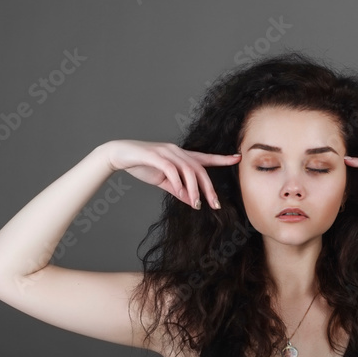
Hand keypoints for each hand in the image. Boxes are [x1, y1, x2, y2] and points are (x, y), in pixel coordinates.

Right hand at [100, 140, 241, 209]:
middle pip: (200, 169)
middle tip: (215, 204)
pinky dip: (178, 182)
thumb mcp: (164, 181)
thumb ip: (180, 190)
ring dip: (194, 189)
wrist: (120, 155)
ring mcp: (167, 152)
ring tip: (197, 204)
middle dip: (209, 187)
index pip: (205, 158)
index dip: (222, 158)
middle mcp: (177, 152)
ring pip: (188, 170)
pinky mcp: (155, 156)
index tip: (237, 158)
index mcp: (181, 156)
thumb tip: (194, 202)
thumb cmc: (143, 165)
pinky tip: (181, 193)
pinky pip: (171, 170)